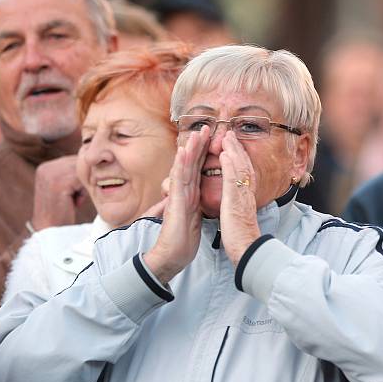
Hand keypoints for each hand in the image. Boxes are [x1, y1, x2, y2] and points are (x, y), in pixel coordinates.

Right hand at [31, 155, 86, 230]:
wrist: (50, 232)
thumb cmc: (61, 213)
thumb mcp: (63, 189)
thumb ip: (71, 175)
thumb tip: (91, 164)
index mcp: (45, 167)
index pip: (73, 160)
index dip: (81, 176)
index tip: (76, 193)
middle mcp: (46, 168)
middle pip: (78, 163)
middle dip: (82, 180)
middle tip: (75, 198)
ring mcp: (51, 175)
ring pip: (81, 171)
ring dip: (82, 186)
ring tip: (74, 200)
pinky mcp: (59, 183)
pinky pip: (81, 180)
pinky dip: (82, 192)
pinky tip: (74, 203)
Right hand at [143, 127, 209, 283]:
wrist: (172, 255)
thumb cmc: (180, 240)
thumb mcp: (190, 219)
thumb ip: (188, 207)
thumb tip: (187, 200)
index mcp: (190, 195)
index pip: (197, 170)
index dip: (203, 154)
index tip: (210, 138)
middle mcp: (184, 192)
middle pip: (192, 164)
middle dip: (198, 145)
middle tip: (206, 126)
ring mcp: (178, 195)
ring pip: (185, 167)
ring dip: (190, 149)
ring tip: (196, 132)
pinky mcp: (175, 202)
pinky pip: (179, 180)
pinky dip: (181, 164)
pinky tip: (183, 151)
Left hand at [219, 131, 260, 264]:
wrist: (246, 250)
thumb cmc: (241, 239)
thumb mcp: (238, 219)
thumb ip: (238, 208)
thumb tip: (236, 205)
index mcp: (246, 198)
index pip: (243, 174)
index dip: (239, 159)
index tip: (232, 147)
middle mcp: (246, 194)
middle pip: (244, 166)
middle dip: (237, 149)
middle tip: (230, 134)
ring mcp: (242, 196)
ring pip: (240, 168)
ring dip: (234, 150)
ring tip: (227, 136)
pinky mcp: (236, 200)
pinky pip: (234, 178)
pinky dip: (230, 164)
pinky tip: (224, 153)